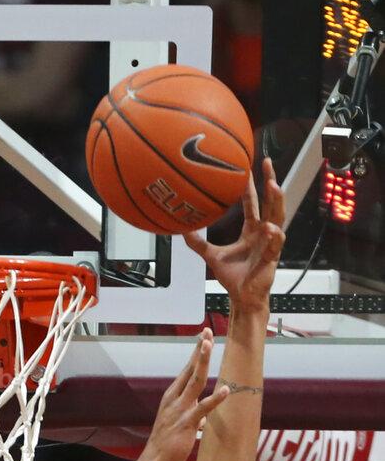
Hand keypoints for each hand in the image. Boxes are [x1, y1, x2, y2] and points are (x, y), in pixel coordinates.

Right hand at [137, 330, 228, 460]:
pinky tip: (225, 390)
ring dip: (202, 362)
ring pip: (194, 381)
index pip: (185, 370)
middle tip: (206, 331)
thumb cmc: (166, 443)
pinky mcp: (186, 423)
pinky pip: (202, 408)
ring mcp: (179, 410)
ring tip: (209, 346)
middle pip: (189, 369)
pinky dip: (214, 398)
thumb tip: (204, 416)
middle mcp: (174, 399)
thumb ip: (191, 415)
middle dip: (198, 350)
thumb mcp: (177, 423)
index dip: (194, 353)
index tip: (202, 336)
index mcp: (171, 396)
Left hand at [184, 158, 285, 312]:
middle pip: (270, 203)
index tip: (249, 167)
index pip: (254, 203)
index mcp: (252, 230)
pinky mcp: (271, 259)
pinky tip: (270, 228)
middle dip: (271, 182)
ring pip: (278, 218)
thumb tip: (182, 230)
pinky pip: (275, 245)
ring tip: (274, 186)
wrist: (241, 297)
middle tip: (267, 163)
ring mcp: (270, 244)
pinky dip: (274, 236)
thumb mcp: (211, 255)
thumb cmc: (233, 276)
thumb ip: (198, 243)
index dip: (252, 186)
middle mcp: (263, 233)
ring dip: (277, 201)